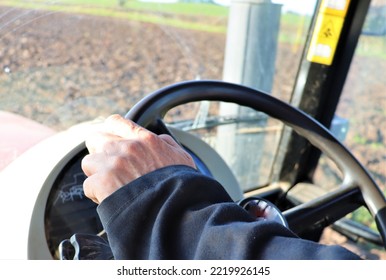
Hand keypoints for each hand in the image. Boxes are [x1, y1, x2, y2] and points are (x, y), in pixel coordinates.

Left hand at [81, 114, 195, 203]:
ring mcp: (113, 164)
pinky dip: (96, 194)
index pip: (115, 122)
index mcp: (145, 139)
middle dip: (99, 152)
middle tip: (109, 166)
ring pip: (89, 162)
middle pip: (95, 138)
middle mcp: (126, 147)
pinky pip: (88, 185)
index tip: (112, 142)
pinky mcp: (102, 182)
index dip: (110, 132)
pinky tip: (110, 199)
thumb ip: (166, 143)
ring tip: (110, 186)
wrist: (173, 209)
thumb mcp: (181, 158)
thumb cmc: (179, 186)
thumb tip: (159, 139)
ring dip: (97, 174)